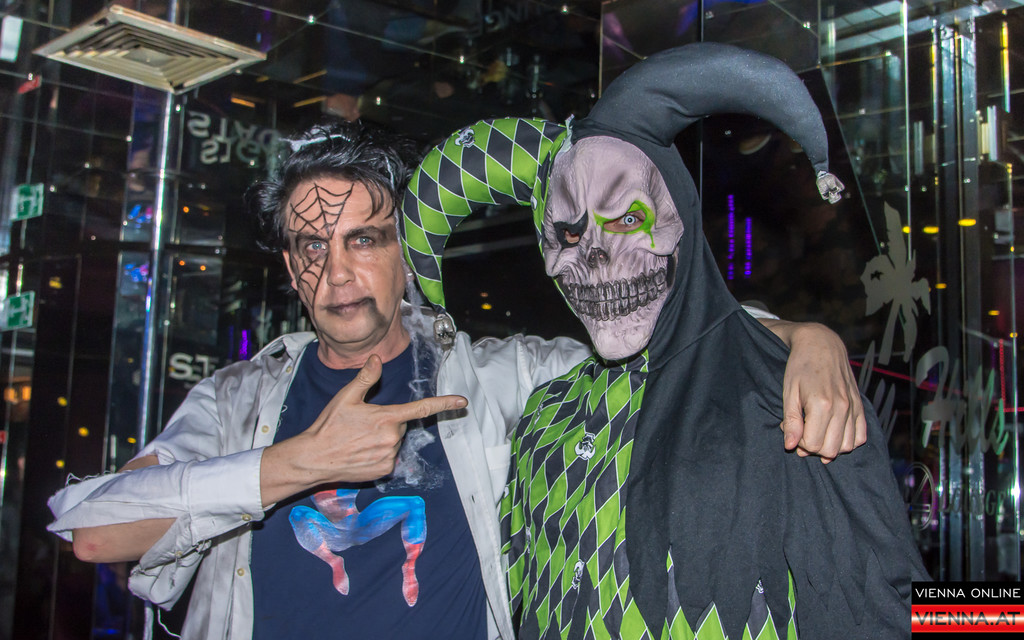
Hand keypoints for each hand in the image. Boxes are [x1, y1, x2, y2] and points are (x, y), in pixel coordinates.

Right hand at [261, 355, 466, 502]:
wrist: (314, 458)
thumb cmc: (329, 426)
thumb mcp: (345, 397)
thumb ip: (365, 378)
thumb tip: (377, 358)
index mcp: (386, 417)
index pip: (421, 408)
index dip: (444, 403)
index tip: (462, 401)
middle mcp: (392, 438)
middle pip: (400, 425)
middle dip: (386, 423)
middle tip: (361, 425)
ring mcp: (389, 456)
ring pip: (394, 442)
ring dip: (382, 439)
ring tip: (357, 440)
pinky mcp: (384, 470)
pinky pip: (389, 458)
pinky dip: (378, 454)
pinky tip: (360, 453)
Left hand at [766, 320, 866, 461]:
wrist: (820, 344)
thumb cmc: (800, 367)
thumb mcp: (789, 393)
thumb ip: (791, 421)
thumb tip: (791, 447)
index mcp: (822, 405)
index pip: (813, 444)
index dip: (799, 442)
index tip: (792, 429)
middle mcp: (842, 408)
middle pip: (830, 450)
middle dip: (813, 447)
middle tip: (802, 433)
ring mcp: (854, 407)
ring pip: (847, 446)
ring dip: (830, 446)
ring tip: (817, 432)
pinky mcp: (860, 405)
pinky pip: (861, 436)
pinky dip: (848, 441)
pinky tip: (833, 432)